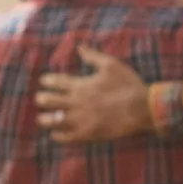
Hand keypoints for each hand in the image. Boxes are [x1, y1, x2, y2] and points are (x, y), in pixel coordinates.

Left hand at [34, 47, 152, 142]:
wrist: (142, 108)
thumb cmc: (128, 85)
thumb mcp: (111, 65)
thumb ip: (93, 56)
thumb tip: (79, 47)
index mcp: (81, 85)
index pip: (55, 82)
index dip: (46, 81)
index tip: (44, 81)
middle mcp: (76, 102)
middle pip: (48, 101)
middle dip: (41, 99)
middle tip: (40, 99)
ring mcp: (80, 119)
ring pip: (52, 121)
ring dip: (44, 119)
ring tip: (42, 118)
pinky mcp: (87, 134)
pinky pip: (65, 137)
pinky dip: (57, 135)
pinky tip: (55, 133)